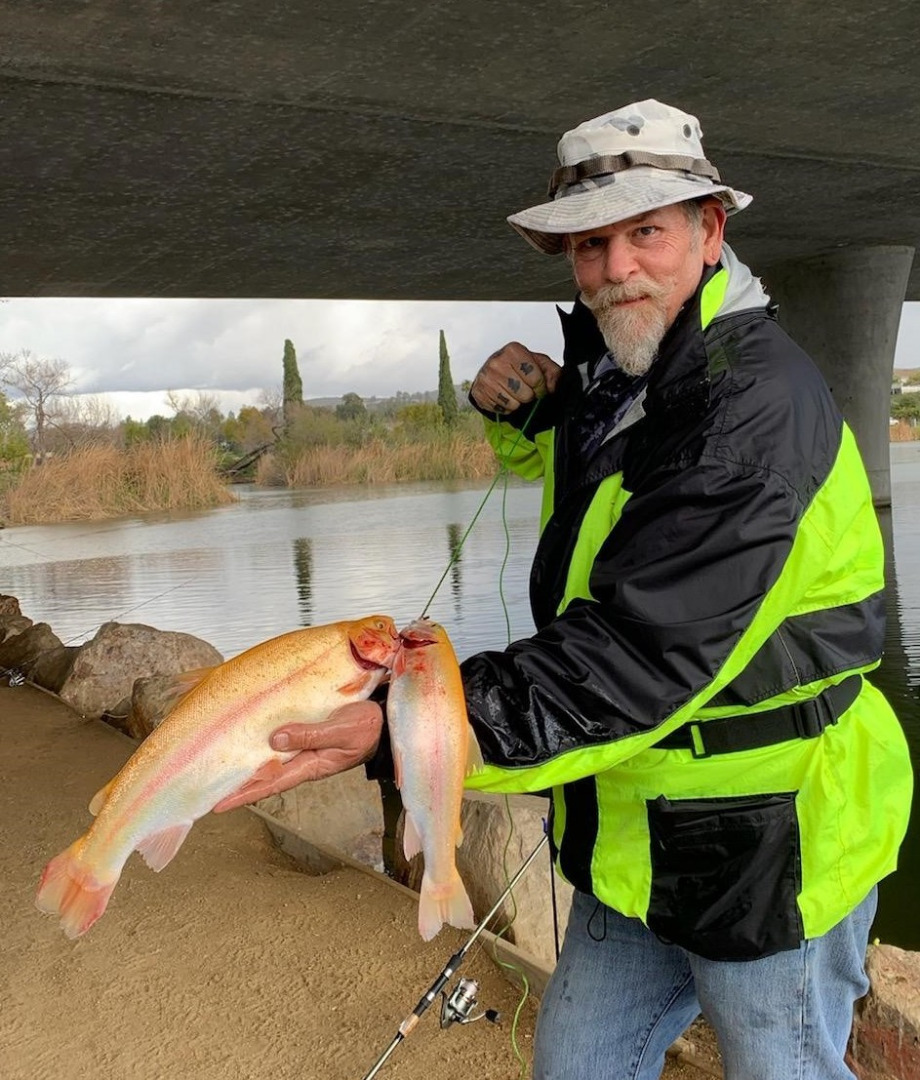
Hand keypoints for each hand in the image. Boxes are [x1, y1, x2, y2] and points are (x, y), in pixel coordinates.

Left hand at [211, 700, 384, 812]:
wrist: (386, 719)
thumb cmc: (369, 728)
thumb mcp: (343, 731)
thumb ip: (311, 735)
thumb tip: (275, 740)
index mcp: (311, 765)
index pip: (270, 784)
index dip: (244, 794)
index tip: (217, 804)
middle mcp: (302, 760)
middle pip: (263, 775)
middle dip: (236, 783)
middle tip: (204, 787)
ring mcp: (303, 748)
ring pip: (268, 759)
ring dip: (245, 762)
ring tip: (216, 766)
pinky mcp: (306, 734)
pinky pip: (278, 741)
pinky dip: (259, 743)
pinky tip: (246, 739)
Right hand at [470, 342, 560, 414]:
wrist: (490, 372)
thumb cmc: (517, 367)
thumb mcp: (537, 363)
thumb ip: (552, 372)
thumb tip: (552, 387)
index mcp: (513, 350)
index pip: (536, 378)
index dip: (541, 387)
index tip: (539, 387)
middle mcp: (497, 362)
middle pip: (525, 394)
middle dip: (529, 395)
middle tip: (524, 388)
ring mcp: (486, 378)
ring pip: (514, 404)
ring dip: (518, 402)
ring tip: (514, 392)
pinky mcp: (479, 393)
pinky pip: (502, 409)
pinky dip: (507, 407)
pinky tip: (504, 396)